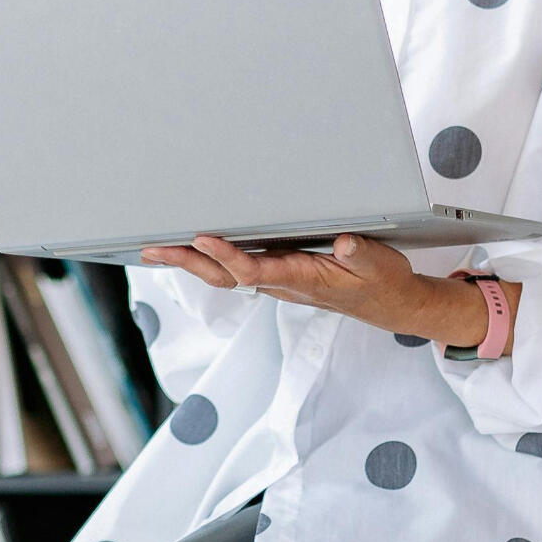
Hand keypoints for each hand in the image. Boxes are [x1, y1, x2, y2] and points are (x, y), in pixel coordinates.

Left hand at [138, 232, 496, 346]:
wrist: (388, 306)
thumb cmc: (382, 284)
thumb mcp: (381, 266)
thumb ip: (362, 254)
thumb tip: (346, 241)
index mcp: (301, 279)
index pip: (255, 270)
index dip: (227, 255)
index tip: (204, 235)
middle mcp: (281, 283)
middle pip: (224, 276)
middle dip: (189, 262)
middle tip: (153, 247)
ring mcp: (276, 281)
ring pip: (224, 275)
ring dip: (190, 262)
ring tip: (156, 248)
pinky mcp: (278, 274)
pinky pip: (235, 269)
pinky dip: (208, 259)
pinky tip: (191, 248)